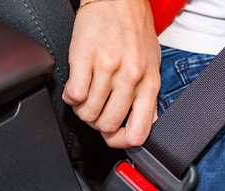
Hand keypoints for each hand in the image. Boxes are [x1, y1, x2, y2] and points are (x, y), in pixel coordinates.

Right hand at [62, 0, 160, 147]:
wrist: (118, 0)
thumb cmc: (135, 31)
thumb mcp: (153, 65)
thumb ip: (149, 96)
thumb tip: (148, 120)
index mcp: (149, 83)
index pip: (139, 130)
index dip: (121, 142)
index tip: (112, 138)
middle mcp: (131, 78)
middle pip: (107, 124)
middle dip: (97, 123)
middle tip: (95, 112)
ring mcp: (108, 68)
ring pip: (88, 112)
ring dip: (82, 110)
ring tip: (86, 97)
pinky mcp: (86, 58)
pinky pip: (73, 95)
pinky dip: (71, 97)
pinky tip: (76, 87)